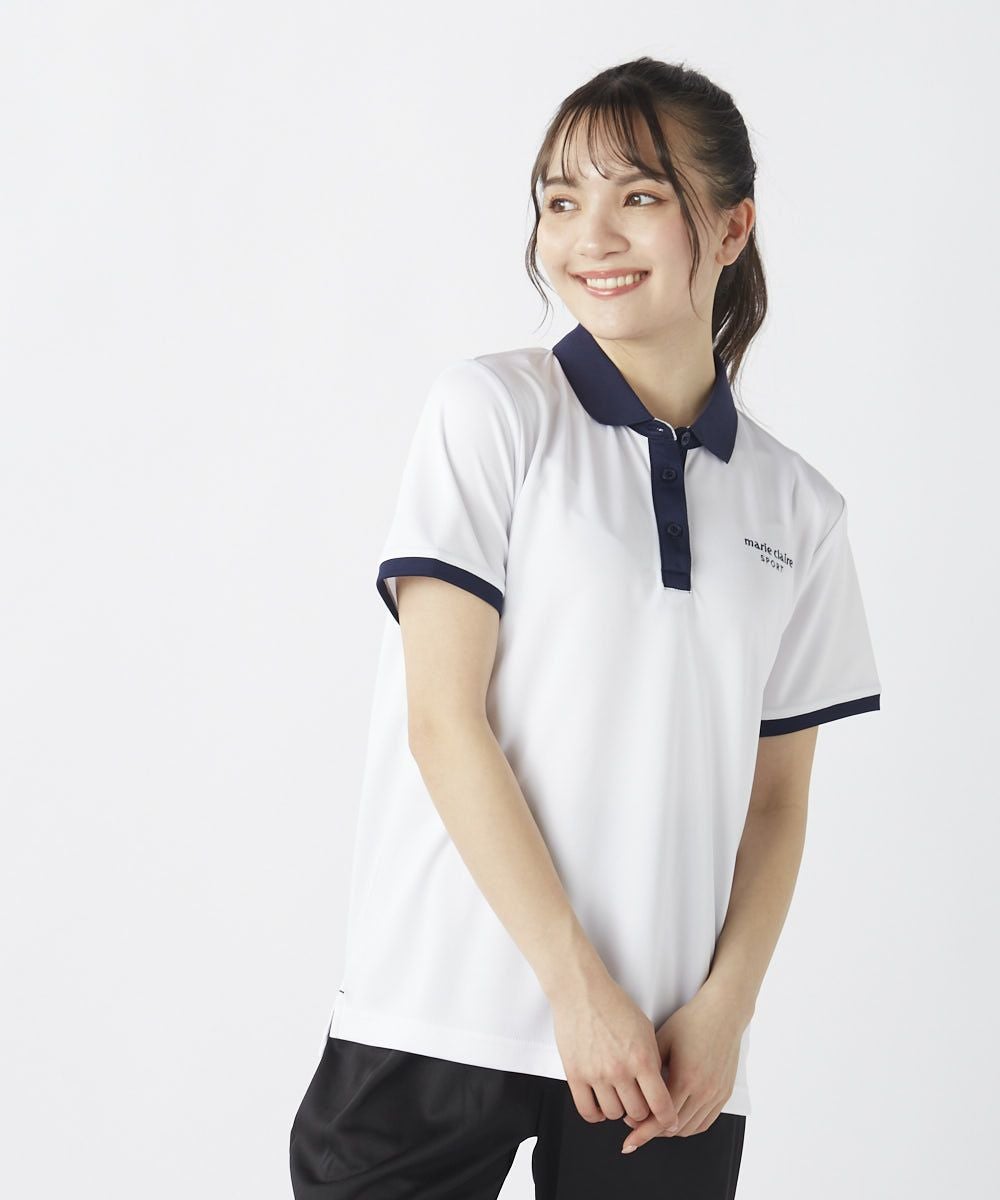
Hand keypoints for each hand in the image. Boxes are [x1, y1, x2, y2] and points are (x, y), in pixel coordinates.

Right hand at [549, 967, 680, 1134]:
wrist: (582, 991)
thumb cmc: (614, 1005)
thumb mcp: (645, 1029)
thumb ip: (653, 1060)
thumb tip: (659, 1090)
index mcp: (642, 1058)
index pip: (661, 1105)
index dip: (667, 1119)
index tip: (668, 1122)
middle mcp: (620, 1070)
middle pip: (637, 1114)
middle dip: (642, 1112)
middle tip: (638, 1102)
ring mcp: (596, 1074)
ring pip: (613, 1114)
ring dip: (619, 1110)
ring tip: (618, 1097)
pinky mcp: (575, 1075)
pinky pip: (587, 1111)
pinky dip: (596, 1115)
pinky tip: (600, 1104)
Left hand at [620, 983, 747, 1151]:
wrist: (723, 1012)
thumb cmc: (691, 1021)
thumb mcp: (662, 1039)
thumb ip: (648, 1068)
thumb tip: (632, 1090)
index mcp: (686, 1077)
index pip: (660, 1117)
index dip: (641, 1132)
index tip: (628, 1141)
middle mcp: (704, 1090)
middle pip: (673, 1128)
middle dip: (652, 1132)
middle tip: (635, 1126)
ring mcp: (716, 1094)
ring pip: (689, 1128)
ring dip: (669, 1131)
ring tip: (652, 1122)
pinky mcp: (724, 1094)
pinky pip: (704, 1122)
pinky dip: (687, 1126)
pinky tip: (674, 1119)